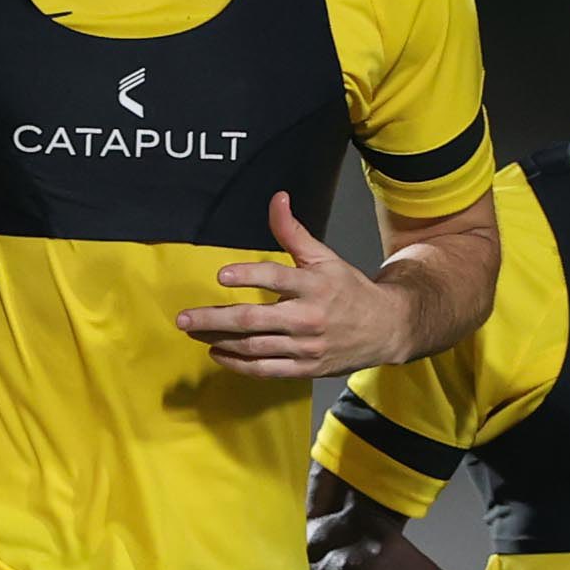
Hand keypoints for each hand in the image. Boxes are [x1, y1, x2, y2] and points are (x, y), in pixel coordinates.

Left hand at [177, 193, 415, 379]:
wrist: (385, 328)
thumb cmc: (348, 290)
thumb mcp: (323, 257)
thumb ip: (293, 232)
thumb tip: (277, 198)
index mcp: (314, 286)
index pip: (276, 278)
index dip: (249, 276)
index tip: (221, 276)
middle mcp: (308, 318)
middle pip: (255, 320)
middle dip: (215, 319)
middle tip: (184, 318)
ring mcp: (306, 347)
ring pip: (254, 347)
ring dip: (219, 340)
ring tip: (194, 331)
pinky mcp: (305, 369)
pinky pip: (265, 370)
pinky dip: (238, 364)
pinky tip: (218, 352)